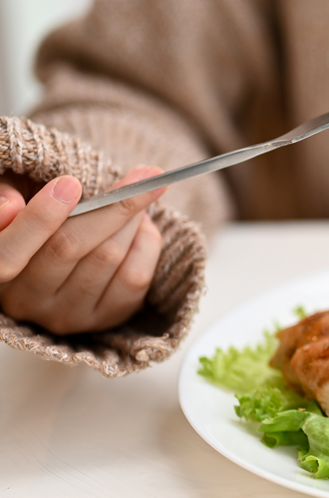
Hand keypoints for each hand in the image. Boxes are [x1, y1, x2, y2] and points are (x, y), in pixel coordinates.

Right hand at [0, 166, 166, 334]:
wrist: (66, 263)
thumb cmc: (39, 222)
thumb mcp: (17, 200)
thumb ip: (8, 194)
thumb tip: (11, 205)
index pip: (9, 251)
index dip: (39, 218)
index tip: (71, 183)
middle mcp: (26, 299)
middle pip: (69, 247)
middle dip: (110, 206)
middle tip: (142, 177)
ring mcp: (66, 315)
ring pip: (107, 257)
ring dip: (132, 220)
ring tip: (139, 197)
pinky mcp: (102, 320)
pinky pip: (134, 278)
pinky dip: (146, 244)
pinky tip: (142, 226)